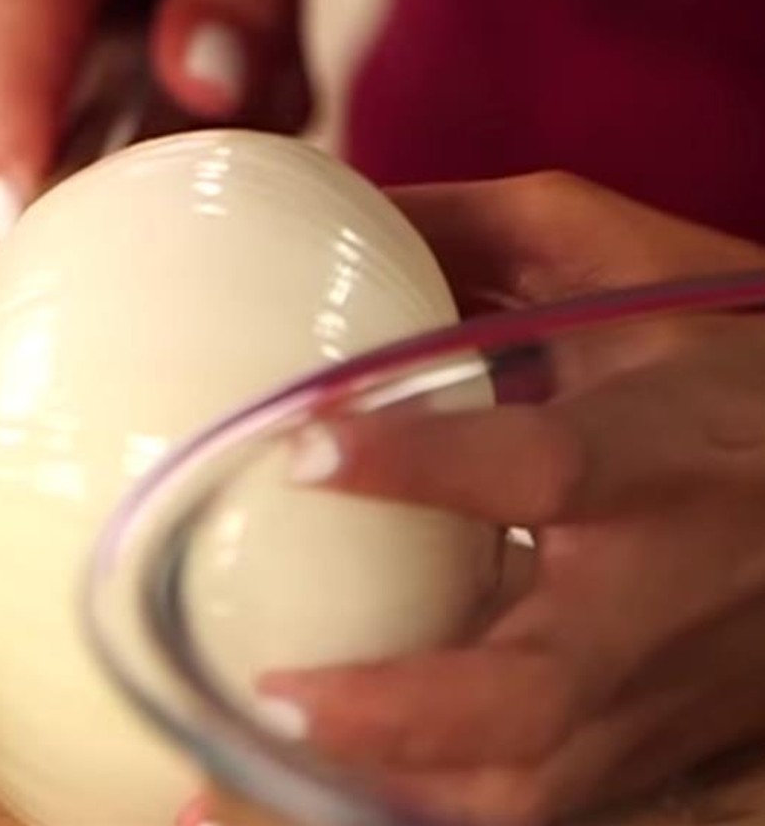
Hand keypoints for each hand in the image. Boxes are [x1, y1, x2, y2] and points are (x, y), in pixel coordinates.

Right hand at [0, 0, 434, 248]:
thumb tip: (198, 84)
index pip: (12, 9)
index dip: (10, 127)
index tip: (27, 227)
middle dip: (5, 212)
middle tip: (117, 267)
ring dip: (40, 204)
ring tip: (159, 195)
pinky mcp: (8, 32)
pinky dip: (63, 178)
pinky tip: (155, 157)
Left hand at [185, 173, 764, 825]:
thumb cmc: (749, 367)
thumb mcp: (646, 270)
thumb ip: (493, 232)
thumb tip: (340, 200)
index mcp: (664, 450)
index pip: (542, 464)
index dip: (420, 463)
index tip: (299, 447)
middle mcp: (664, 589)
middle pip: (536, 695)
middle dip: (393, 711)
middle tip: (265, 688)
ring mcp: (667, 689)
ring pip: (534, 791)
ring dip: (389, 795)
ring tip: (250, 770)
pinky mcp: (662, 742)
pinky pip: (542, 806)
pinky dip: (430, 811)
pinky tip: (326, 794)